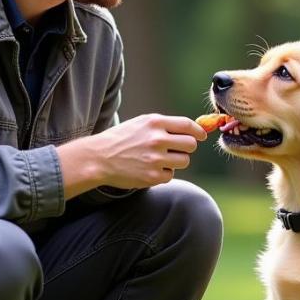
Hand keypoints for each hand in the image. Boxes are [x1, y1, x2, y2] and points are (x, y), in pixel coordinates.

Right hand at [57, 114, 207, 195]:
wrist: (98, 158)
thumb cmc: (121, 139)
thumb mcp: (141, 124)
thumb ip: (165, 126)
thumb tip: (194, 130)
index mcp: (155, 123)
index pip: (187, 125)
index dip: (198, 131)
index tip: (201, 135)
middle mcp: (157, 139)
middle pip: (191, 145)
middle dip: (187, 148)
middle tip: (176, 150)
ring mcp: (155, 159)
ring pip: (184, 161)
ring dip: (176, 161)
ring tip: (159, 159)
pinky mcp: (153, 176)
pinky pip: (171, 175)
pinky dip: (164, 174)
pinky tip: (149, 169)